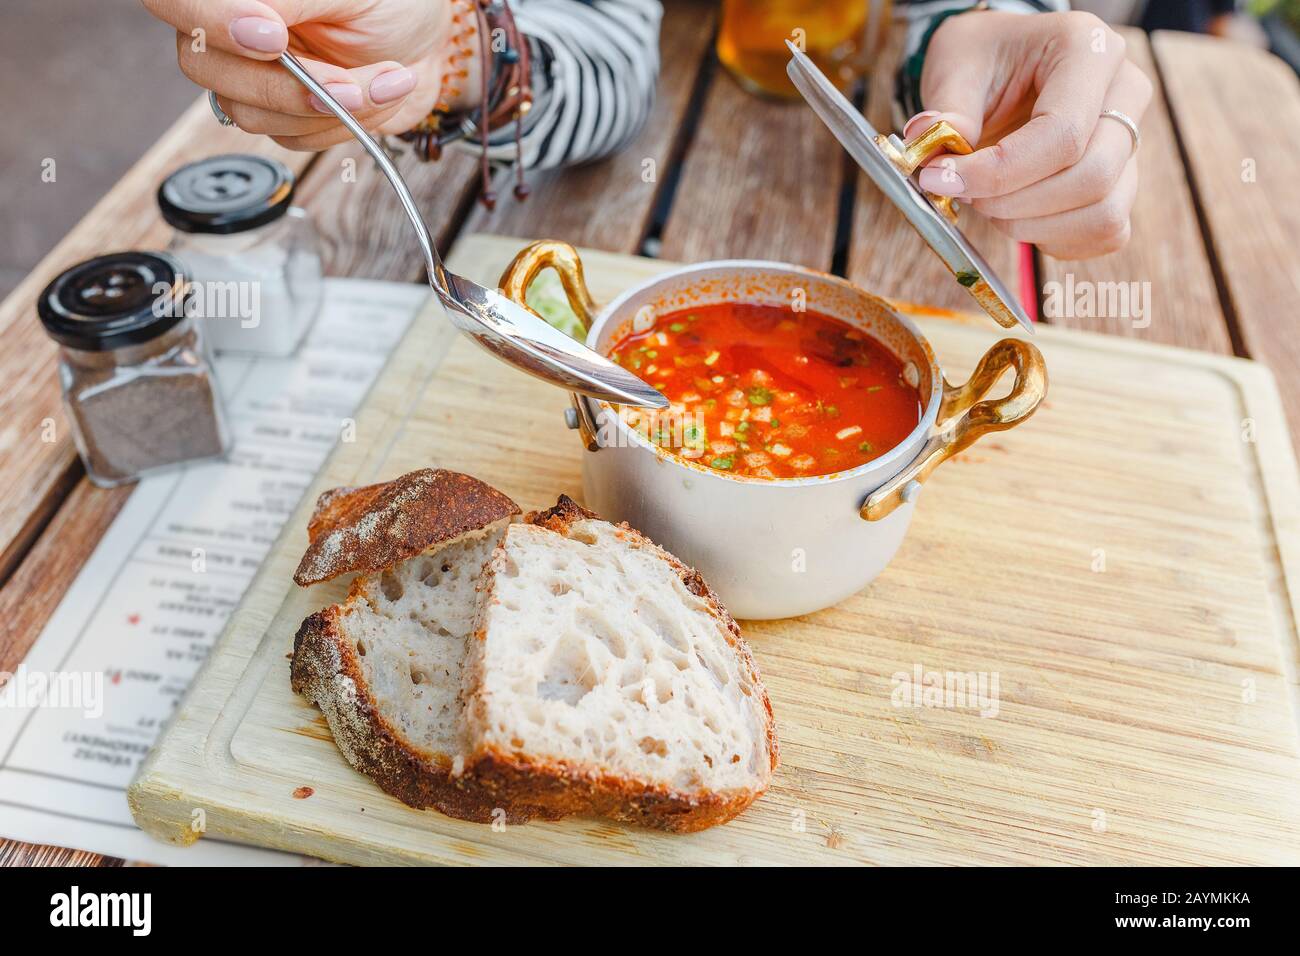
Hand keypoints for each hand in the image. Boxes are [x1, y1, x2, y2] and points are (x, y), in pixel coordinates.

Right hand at [144, 0, 455, 149]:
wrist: (432, 41)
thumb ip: (294, 0)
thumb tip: (252, 22)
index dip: (212, 21)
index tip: (274, 36)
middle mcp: (228, 27)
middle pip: (203, 66)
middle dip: (288, 83)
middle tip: (348, 80)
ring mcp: (252, 75)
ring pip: (247, 113)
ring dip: (326, 107)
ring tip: (385, 78)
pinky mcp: (283, 114)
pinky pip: (291, 138)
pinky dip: (343, 124)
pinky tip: (377, 93)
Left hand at [908, 10, 1151, 259]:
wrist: (1007, 61)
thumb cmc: (986, 57)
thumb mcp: (956, 62)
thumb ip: (948, 112)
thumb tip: (931, 156)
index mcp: (1088, 50)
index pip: (1061, 134)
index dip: (998, 173)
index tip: (940, 179)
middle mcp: (1125, 93)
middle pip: (1092, 178)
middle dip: (1014, 204)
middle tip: (964, 194)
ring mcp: (1131, 141)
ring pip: (1103, 214)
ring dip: (1032, 226)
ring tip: (988, 203)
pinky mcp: (1124, 181)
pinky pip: (1104, 232)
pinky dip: (1053, 238)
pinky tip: (1016, 216)